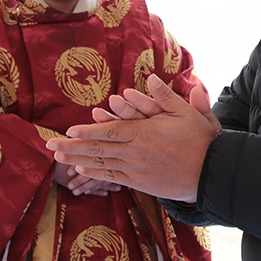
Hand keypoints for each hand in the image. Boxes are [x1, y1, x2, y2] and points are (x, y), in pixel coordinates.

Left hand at [46, 75, 218, 201]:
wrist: (209, 173)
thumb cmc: (200, 141)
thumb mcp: (187, 113)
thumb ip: (167, 96)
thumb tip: (152, 78)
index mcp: (144, 133)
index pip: (109, 131)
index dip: (87, 131)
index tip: (68, 131)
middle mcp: (136, 152)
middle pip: (98, 149)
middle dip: (72, 147)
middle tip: (50, 147)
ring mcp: (136, 169)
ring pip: (101, 164)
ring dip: (77, 161)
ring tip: (58, 159)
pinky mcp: (140, 182)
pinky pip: (112, 177)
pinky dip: (95, 174)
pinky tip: (81, 170)